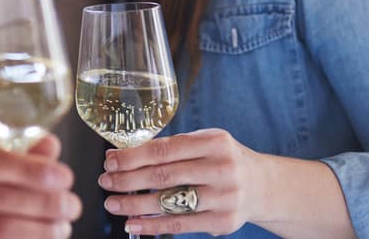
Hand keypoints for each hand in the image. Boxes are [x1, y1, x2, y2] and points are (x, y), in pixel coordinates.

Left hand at [99, 128, 262, 236]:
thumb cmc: (222, 160)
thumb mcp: (205, 143)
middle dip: (128, 179)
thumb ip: (172, 148)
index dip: (133, 156)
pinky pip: (181, 224)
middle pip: (164, 175)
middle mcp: (221, 168)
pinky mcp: (224, 221)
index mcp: (214, 141)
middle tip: (105, 181)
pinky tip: (132, 224)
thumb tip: (123, 155)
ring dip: (135, 204)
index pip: (165, 149)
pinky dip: (153, 226)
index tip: (110, 160)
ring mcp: (224, 197)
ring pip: (170, 202)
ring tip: (112, 203)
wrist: (263, 186)